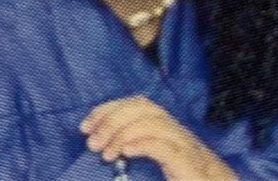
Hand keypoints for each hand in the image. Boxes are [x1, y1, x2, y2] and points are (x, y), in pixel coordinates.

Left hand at [79, 94, 238, 180]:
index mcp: (168, 128)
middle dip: (113, 118)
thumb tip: (104, 145)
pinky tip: (126, 152)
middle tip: (92, 140)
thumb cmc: (186, 179)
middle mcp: (178, 132)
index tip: (86, 124)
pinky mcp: (191, 165)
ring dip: (123, 133)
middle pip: (143, 107)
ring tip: (105, 152)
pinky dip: (143, 144)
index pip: (137, 104)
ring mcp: (186, 147)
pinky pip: (166, 147)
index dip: (110, 108)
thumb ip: (137, 148)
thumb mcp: (158, 163)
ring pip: (153, 122)